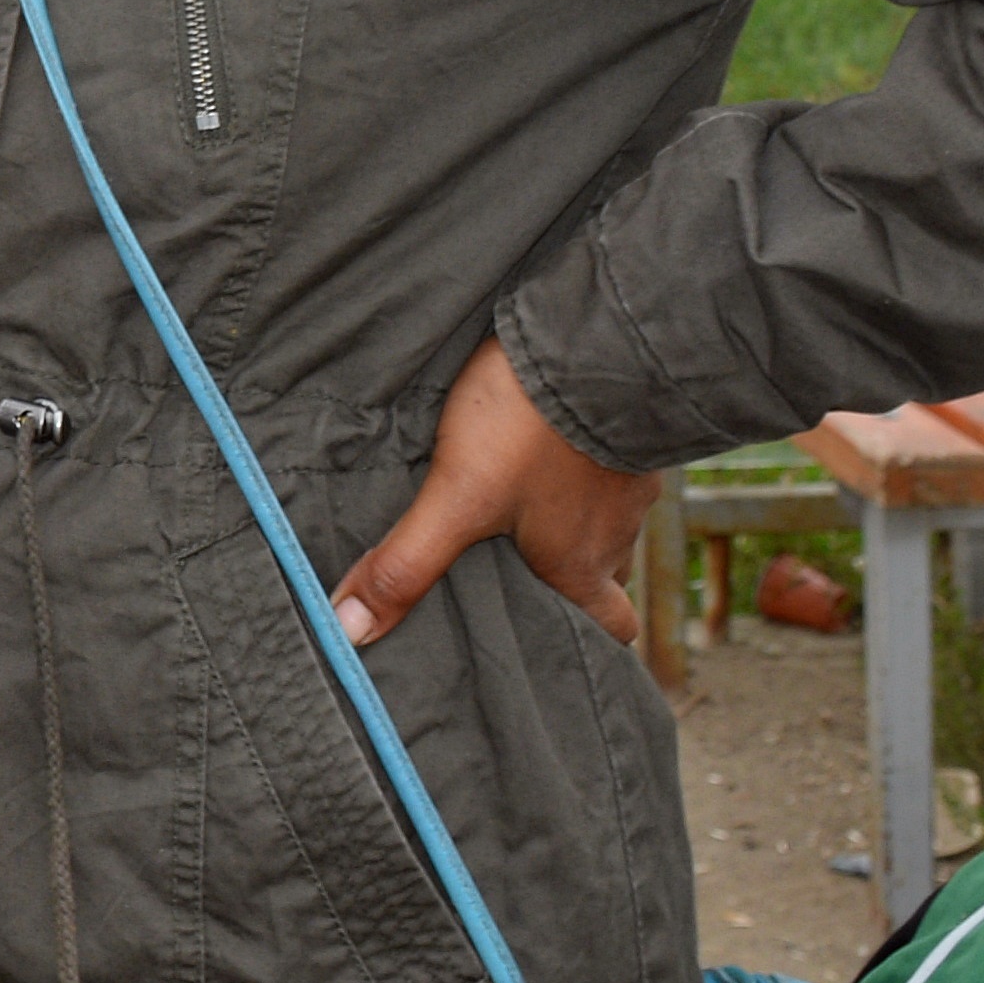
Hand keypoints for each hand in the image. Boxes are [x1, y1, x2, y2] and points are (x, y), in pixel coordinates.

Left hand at [326, 338, 659, 648]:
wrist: (600, 340)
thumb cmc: (532, 428)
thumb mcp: (457, 497)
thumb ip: (407, 563)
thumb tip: (350, 630)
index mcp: (583, 566)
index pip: (611, 630)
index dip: (590, 641)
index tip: (559, 642)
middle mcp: (618, 532)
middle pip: (606, 575)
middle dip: (572, 576)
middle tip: (528, 566)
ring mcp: (632, 478)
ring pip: (608, 518)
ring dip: (573, 516)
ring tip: (525, 502)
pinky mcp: (633, 428)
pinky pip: (610, 462)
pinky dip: (583, 464)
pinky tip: (548, 444)